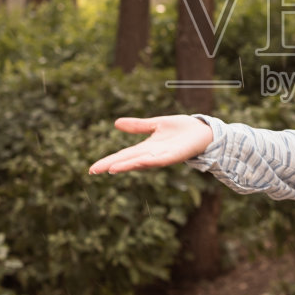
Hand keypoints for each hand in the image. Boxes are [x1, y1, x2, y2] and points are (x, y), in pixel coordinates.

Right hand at [88, 115, 213, 174]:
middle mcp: (152, 154)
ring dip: (127, 165)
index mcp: (146, 148)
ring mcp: (163, 156)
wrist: (202, 130)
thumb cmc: (181, 129)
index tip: (92, 168)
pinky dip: (149, 161)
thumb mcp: (155, 124)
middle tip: (93, 171)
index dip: (108, 161)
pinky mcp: (174, 156)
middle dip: (111, 165)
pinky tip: (139, 161)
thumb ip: (138, 126)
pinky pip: (160, 159)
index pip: (123, 155)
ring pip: (141, 162)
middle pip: (128, 161)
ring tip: (111, 168)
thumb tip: (116, 123)